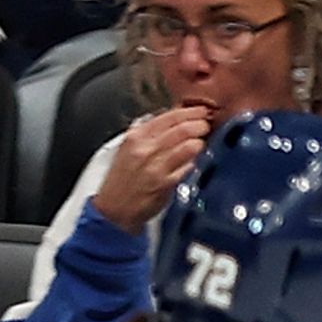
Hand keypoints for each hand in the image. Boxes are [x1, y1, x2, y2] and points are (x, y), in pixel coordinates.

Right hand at [99, 104, 212, 234]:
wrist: (114, 209)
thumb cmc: (122, 181)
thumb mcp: (128, 148)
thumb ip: (148, 133)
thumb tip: (170, 121)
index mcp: (137, 136)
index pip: (168, 116)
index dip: (189, 112)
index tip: (201, 111)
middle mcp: (146, 149)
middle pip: (181, 129)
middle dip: (199, 124)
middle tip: (207, 125)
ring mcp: (156, 166)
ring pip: (187, 147)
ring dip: (199, 143)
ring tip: (203, 142)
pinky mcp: (165, 184)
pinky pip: (187, 168)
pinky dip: (194, 162)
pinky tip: (197, 161)